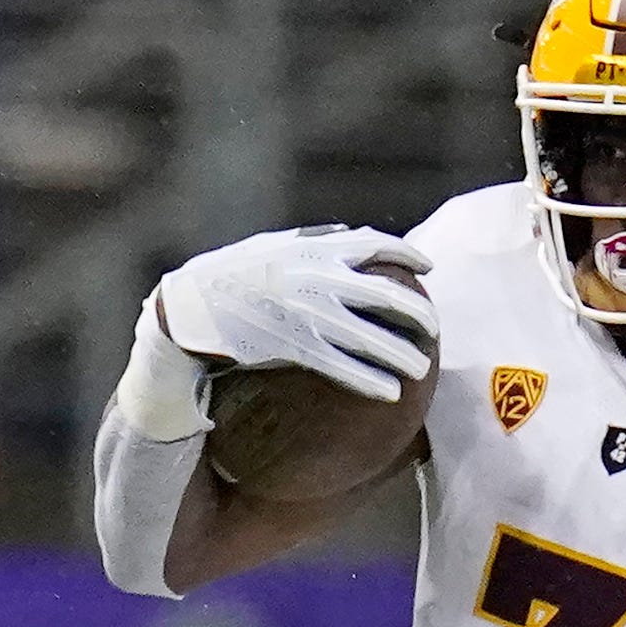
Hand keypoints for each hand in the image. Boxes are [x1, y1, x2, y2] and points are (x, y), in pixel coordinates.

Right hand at [156, 224, 437, 402]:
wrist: (191, 305)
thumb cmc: (235, 274)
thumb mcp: (275, 246)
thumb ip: (315, 241)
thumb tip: (351, 233)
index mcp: (315, 249)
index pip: (375, 244)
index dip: (408, 255)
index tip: (429, 268)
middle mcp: (319, 278)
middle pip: (389, 296)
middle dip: (420, 316)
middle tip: (435, 330)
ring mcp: (309, 314)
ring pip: (373, 338)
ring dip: (403, 356)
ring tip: (420, 369)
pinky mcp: (295, 347)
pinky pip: (344, 367)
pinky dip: (371, 380)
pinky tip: (390, 393)